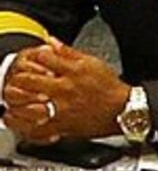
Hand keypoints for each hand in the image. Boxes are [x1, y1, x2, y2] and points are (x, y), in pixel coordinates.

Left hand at [4, 42, 125, 144]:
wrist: (126, 111)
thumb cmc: (112, 89)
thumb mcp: (92, 63)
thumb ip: (68, 52)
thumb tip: (51, 42)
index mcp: (72, 72)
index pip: (41, 58)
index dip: (33, 57)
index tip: (33, 60)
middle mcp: (65, 90)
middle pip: (28, 80)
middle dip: (20, 78)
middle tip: (19, 80)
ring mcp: (63, 110)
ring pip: (29, 104)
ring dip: (18, 101)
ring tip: (17, 99)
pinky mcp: (64, 127)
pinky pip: (39, 128)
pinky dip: (28, 125)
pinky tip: (25, 120)